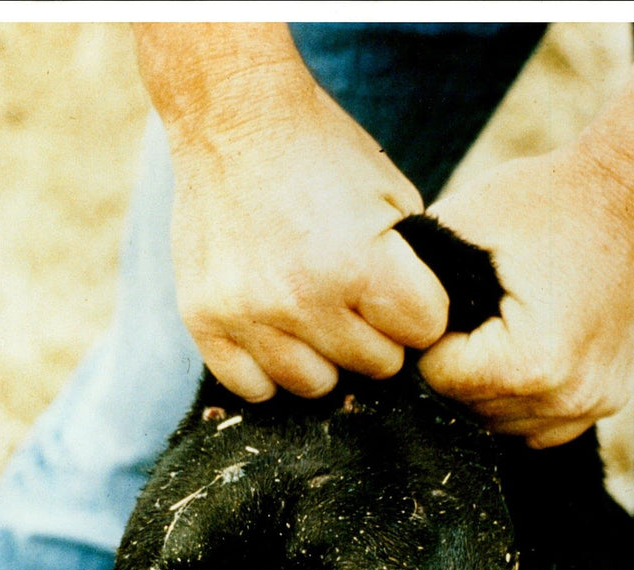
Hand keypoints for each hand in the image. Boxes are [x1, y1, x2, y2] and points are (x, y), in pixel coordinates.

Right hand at [166, 79, 447, 401]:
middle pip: (374, 366)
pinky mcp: (205, 322)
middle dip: (374, 332)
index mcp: (360, 265)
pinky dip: (267, 367)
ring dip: (323, 356)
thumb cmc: (322, 155)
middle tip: (351, 293)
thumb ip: (414, 268)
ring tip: (311, 310)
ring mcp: (249, 316)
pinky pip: (253, 387)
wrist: (233, 117)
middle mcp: (302, 299)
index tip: (399, 284)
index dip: (419, 308)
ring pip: (315, 386)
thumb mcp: (393, 197)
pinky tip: (272, 329)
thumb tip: (428, 330)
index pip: (423, 333)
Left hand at [418, 145, 633, 447]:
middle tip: (467, 314)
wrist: (626, 196)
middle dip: (454, 366)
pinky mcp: (604, 403)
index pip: (439, 380)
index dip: (426, 342)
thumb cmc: (543, 203)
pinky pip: (535, 426)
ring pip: (498, 424)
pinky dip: (518, 399)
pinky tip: (519, 353)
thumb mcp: (463, 224)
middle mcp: (567, 398)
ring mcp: (590, 406)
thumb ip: (412, 280)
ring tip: (494, 331)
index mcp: (531, 363)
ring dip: (483, 388)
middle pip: (468, 408)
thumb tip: (371, 321)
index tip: (440, 306)